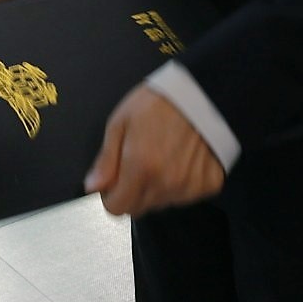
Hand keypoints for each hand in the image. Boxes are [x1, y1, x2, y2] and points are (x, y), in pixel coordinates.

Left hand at [84, 86, 225, 216]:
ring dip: (156, 188)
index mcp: (141, 169)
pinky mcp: (209, 185)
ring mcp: (190, 187)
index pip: (117, 209)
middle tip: (137, 164)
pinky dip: (180, 184)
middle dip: (132, 192)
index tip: (114, 180)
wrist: (204, 92)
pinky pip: (186, 196)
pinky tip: (182, 160)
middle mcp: (166, 184)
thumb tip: (92, 187)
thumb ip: (106, 159)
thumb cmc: (158, 103)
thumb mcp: (120, 122)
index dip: (110, 196)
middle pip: (139, 208)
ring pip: (162, 203)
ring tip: (162, 157)